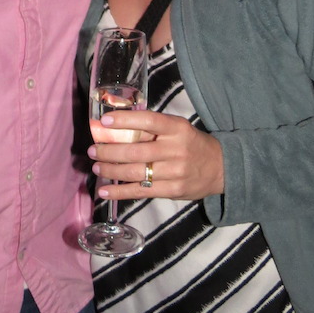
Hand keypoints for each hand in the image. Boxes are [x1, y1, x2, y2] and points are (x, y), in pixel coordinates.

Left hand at [88, 109, 223, 201]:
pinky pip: (141, 191)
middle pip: (136, 150)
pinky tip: (104, 191)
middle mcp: (176, 149)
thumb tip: (115, 125)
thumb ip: (152, 128)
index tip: (104, 121)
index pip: (148, 120)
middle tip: (93, 150)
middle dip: (109, 151)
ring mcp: (175, 171)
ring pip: (136, 172)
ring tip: (97, 168)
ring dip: (111, 170)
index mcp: (177, 128)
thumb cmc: (191, 144)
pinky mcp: (172, 190)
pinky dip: (120, 192)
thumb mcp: (177, 128)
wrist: (220, 168)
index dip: (125, 120)